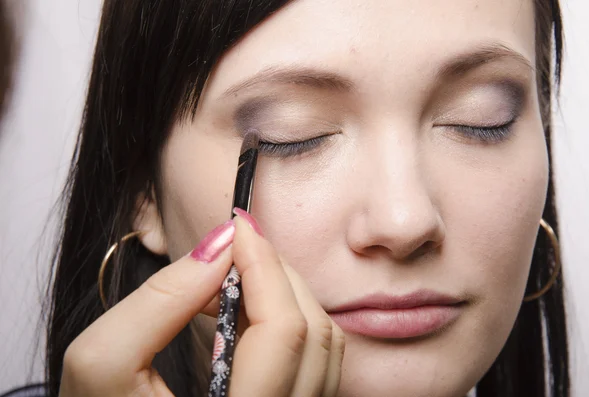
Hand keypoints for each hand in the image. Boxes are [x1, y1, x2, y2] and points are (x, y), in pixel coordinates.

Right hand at [59, 214, 344, 396]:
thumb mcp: (101, 366)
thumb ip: (158, 302)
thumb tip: (218, 248)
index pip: (283, 332)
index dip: (264, 267)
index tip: (238, 227)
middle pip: (313, 333)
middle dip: (276, 274)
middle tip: (237, 245)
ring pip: (325, 347)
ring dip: (286, 294)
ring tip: (237, 275)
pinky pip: (318, 362)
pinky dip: (290, 321)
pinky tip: (248, 309)